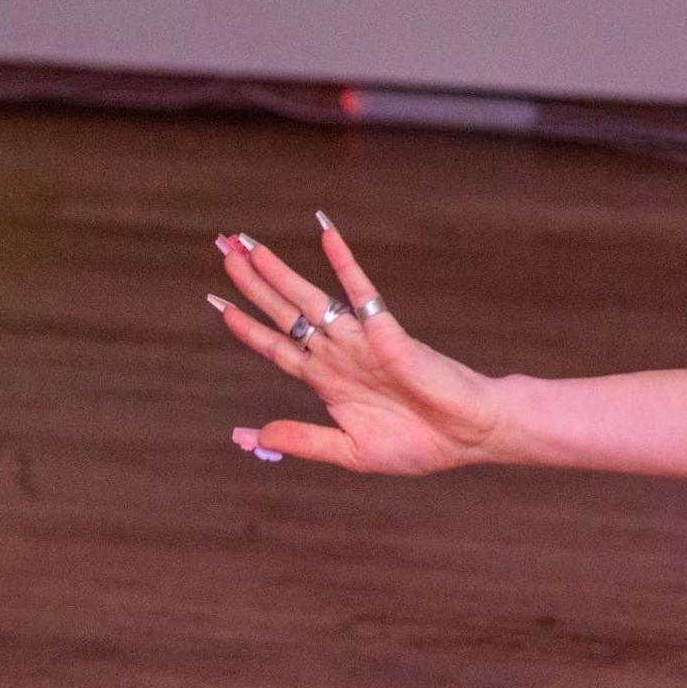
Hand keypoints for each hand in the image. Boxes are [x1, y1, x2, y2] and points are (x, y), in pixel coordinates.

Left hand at [207, 215, 501, 473]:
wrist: (467, 436)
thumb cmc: (418, 445)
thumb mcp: (349, 452)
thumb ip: (301, 440)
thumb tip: (247, 436)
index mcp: (327, 382)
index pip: (277, 347)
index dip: (247, 327)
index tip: (218, 305)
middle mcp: (338, 354)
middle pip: (285, 313)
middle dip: (253, 285)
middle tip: (225, 251)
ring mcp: (360, 340)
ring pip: (310, 299)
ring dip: (279, 273)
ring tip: (249, 245)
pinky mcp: (386, 331)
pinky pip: (360, 291)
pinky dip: (343, 262)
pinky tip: (325, 235)